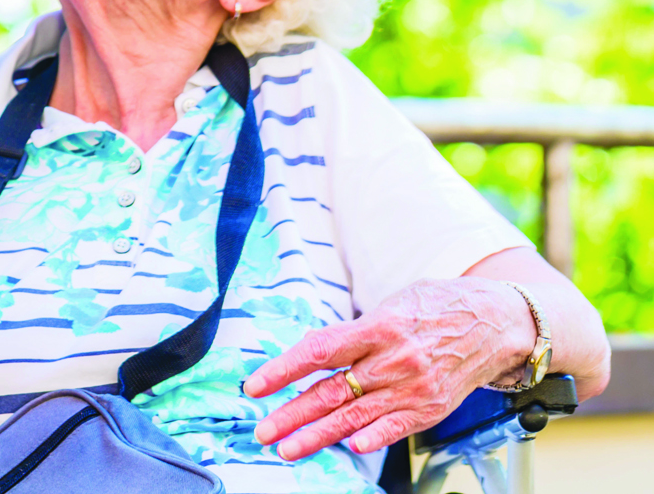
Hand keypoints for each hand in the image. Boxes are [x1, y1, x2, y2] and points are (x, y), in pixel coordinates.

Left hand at [244, 278, 537, 459]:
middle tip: (262, 430)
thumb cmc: (436, 307)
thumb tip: (314, 351)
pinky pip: (393, 428)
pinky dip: (369, 439)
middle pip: (331, 392)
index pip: (319, 351)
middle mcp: (394, 361)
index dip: (283, 369)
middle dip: (291, 414)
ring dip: (316, 436)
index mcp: (379, 327)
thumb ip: (355, 332)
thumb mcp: (391, 305)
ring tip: (286, 448)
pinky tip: (348, 449)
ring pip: (354, 417)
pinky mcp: (430, 408)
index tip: (255, 386)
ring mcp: (413, 388)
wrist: (498, 322)